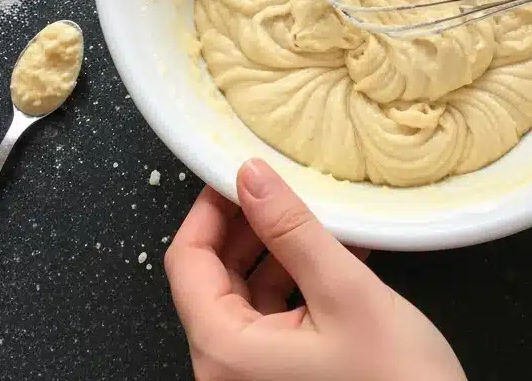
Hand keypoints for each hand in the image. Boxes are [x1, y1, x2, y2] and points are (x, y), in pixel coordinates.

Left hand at [166, 159, 466, 380]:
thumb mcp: (344, 292)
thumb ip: (292, 229)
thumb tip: (250, 176)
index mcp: (226, 352)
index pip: (186, 261)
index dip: (209, 209)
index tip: (239, 171)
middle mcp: (226, 372)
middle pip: (211, 277)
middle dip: (247, 225)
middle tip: (283, 186)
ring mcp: (253, 380)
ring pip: (244, 295)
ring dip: (276, 249)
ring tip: (317, 216)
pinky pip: (271, 318)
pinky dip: (297, 280)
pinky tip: (336, 252)